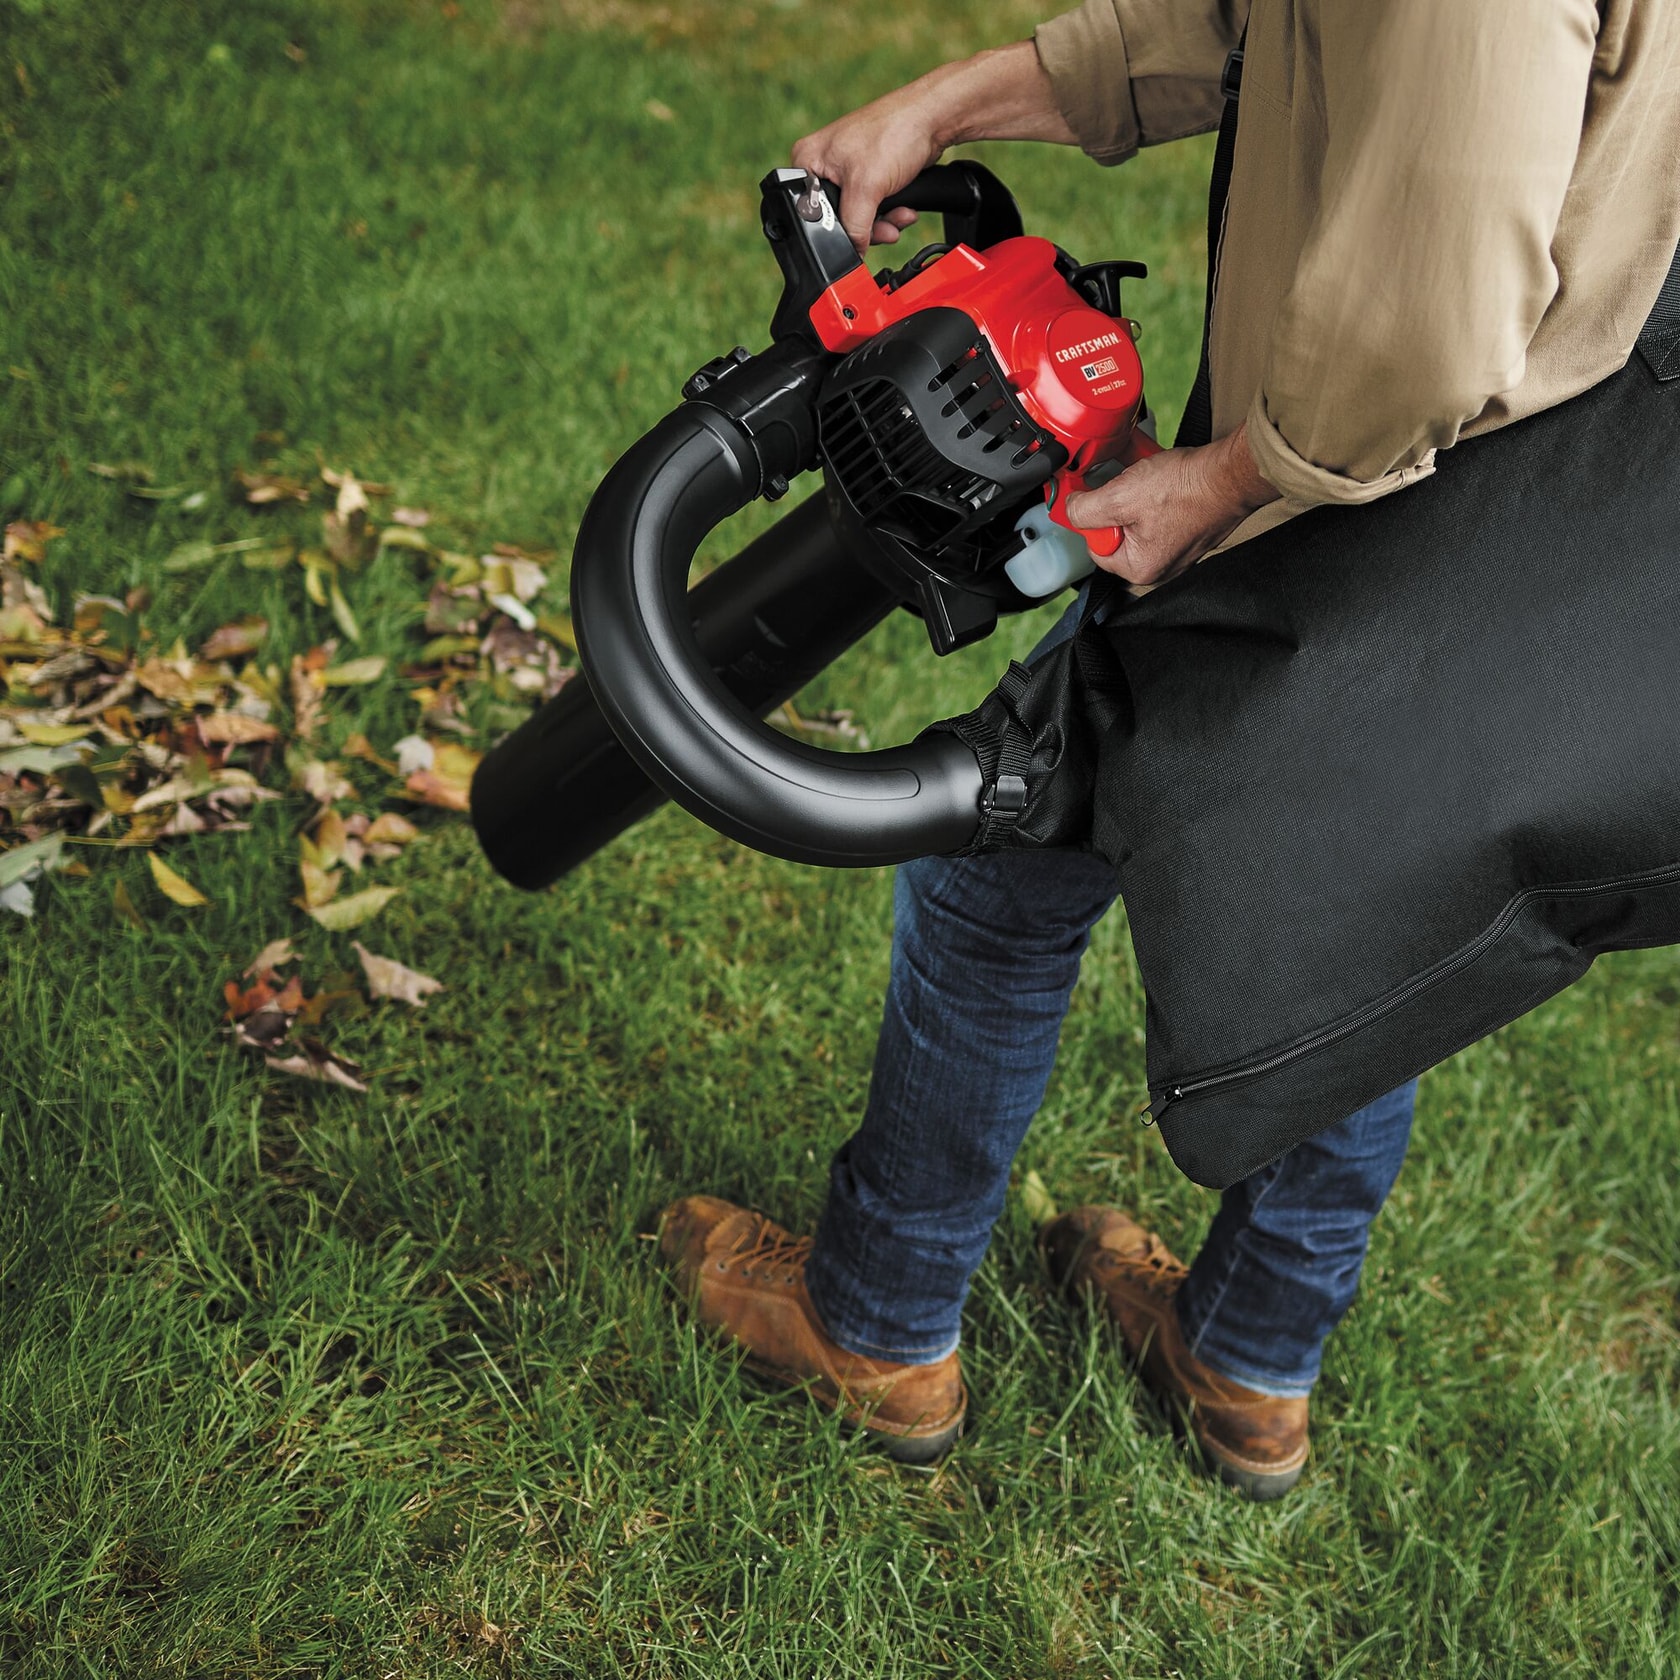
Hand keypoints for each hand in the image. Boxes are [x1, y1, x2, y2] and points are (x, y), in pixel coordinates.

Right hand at [792, 42, 1075, 255]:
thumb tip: (852, 253)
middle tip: (885, 228)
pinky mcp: (869, 175)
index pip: (811, 212)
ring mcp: (847, 170)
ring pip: (859, 217)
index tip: (858, 237)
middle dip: (868, 227)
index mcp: (808, 161)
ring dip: (884, 223)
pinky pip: (874, 208)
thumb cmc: (894, 133)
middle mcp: (823, 165)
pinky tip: (904, 208)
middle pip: (838, 218)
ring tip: (900, 214)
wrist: (932, 119)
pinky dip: (891, 213)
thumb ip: (853, 228)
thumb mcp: (866, 189)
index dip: (836, 230)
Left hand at [1063, 424, 1281, 588]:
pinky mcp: (1189, 529)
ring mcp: (1177, 548)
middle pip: (1117, 532)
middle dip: (1116, 502)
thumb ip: (1084, 509)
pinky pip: (1159, 512)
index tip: (1095, 493)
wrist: (1232, 474)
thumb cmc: (1186, 489)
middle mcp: (1160, 566)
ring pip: (1138, 518)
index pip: (1095, 547)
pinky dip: (1155, 492)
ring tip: (1147, 476)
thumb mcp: (1120, 497)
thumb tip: (1068, 509)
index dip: (1091, 517)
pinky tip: (1160, 476)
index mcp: (1139, 568)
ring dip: (1135, 493)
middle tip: (1127, 482)